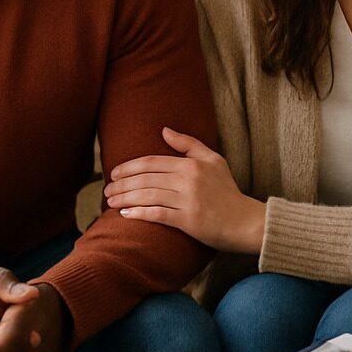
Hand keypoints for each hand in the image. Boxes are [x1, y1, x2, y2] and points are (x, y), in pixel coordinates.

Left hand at [102, 127, 264, 253]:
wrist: (245, 221)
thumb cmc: (227, 190)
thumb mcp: (214, 160)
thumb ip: (189, 144)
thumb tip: (164, 130)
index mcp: (192, 164)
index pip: (152, 162)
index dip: (129, 167)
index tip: (114, 173)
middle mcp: (188, 180)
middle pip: (145, 179)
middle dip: (121, 184)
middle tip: (107, 190)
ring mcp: (188, 200)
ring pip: (147, 196)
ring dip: (125, 198)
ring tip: (110, 202)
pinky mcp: (188, 220)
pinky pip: (157, 214)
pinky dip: (139, 213)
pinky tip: (125, 214)